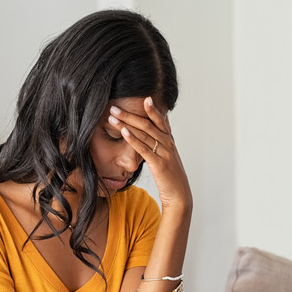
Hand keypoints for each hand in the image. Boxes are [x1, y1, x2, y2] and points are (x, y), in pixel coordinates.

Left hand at [108, 97, 191, 211]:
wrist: (179, 195)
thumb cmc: (171, 176)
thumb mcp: (168, 156)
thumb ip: (163, 141)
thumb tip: (161, 125)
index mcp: (169, 141)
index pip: (160, 120)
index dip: (152, 109)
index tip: (143, 97)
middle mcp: (168, 144)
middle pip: (148, 124)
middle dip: (129, 114)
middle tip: (114, 107)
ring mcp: (164, 153)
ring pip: (144, 134)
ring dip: (126, 123)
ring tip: (113, 117)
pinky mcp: (158, 164)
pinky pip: (143, 149)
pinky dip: (133, 139)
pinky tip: (124, 132)